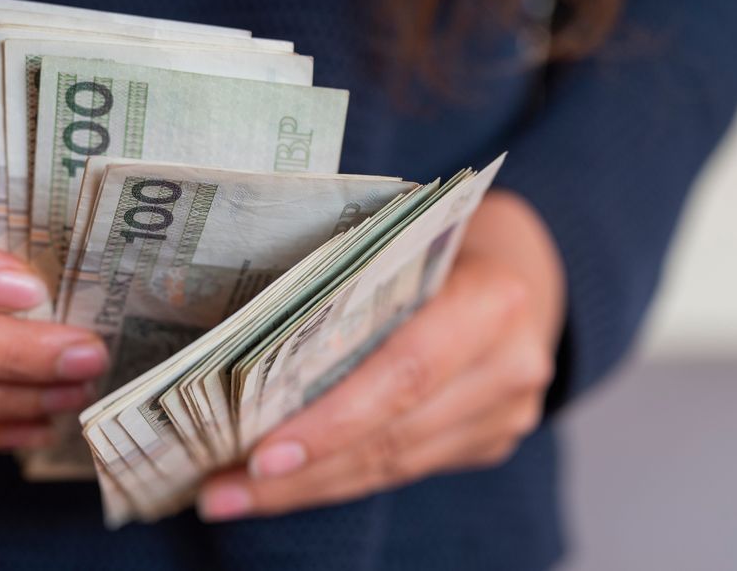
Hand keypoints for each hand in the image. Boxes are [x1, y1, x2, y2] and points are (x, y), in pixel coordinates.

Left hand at [197, 190, 564, 519]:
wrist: (518, 271)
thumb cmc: (434, 245)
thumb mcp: (402, 242)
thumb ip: (351, 287)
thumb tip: (239, 348)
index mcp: (492, 298)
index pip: (405, 372)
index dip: (333, 420)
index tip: (259, 454)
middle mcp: (510, 365)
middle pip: (393, 435)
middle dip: (300, 471)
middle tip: (219, 489)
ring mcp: (506, 414)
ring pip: (392, 466)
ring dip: (306, 486)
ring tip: (230, 494)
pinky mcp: (489, 443)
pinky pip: (400, 470)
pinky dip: (336, 478)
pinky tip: (280, 485)